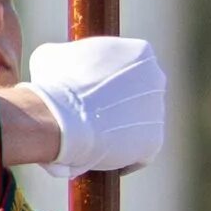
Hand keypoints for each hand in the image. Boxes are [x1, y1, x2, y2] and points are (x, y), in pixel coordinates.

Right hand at [25, 36, 166, 180]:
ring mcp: (158, 111)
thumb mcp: (52, 56)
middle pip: (136, 93)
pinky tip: (101, 158)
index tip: (86, 89)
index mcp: (140, 52)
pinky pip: (140, 151)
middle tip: (88, 115)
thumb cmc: (53, 84)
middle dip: (114, 103)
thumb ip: (68, 56)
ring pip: (138, 122)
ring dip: (118, 129)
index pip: (126, 65)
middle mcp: (157, 78)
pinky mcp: (154, 141)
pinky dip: (122, 156)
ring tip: (89, 136)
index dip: (103, 79)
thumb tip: (61, 62)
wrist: (60, 119)